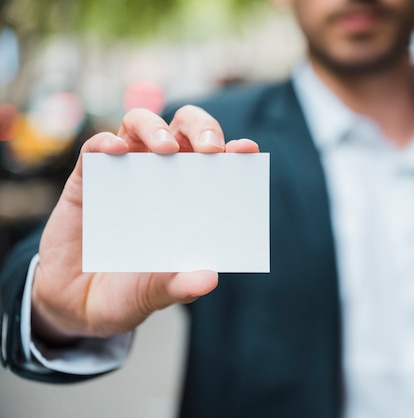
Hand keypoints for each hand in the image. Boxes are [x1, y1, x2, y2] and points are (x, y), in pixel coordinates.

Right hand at [31, 105, 257, 342]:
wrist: (78, 306)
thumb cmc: (130, 292)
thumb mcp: (157, 293)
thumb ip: (180, 286)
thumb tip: (209, 279)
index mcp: (192, 196)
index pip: (217, 162)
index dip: (235, 150)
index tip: (246, 150)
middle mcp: (162, 175)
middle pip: (185, 129)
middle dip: (202, 128)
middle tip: (209, 148)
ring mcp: (125, 172)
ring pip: (141, 124)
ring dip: (156, 128)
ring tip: (166, 148)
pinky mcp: (87, 179)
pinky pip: (95, 148)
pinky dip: (105, 142)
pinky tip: (115, 151)